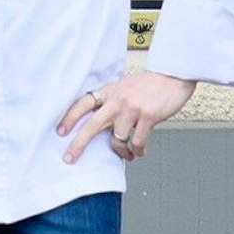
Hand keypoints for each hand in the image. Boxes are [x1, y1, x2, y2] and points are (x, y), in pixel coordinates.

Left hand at [56, 71, 195, 163]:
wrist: (173, 75)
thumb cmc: (149, 84)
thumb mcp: (124, 86)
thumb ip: (112, 101)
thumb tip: (103, 126)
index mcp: (109, 91)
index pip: (83, 103)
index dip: (69, 117)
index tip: (60, 132)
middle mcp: (117, 100)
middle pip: (92, 125)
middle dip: (79, 144)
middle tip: (69, 158)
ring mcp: (132, 109)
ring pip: (117, 139)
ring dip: (122, 152)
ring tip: (128, 154)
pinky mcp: (147, 117)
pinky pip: (137, 142)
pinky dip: (138, 150)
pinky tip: (140, 151)